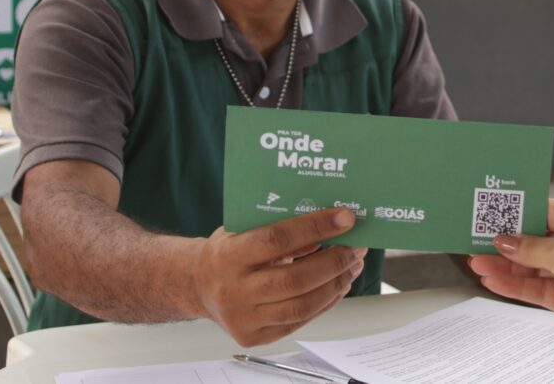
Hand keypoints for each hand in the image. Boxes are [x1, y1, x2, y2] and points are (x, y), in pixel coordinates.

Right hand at [192, 207, 366, 345]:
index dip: (315, 227)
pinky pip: (299, 321)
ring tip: (352, 266)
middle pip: (295, 279)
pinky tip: (338, 286)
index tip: (345, 217)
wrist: (197, 285)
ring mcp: (243, 318)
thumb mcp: (243, 229)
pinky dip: (325, 302)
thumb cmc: (227, 251)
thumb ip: (277, 226)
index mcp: (229, 255)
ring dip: (335, 284)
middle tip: (356, 247)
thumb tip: (328, 221)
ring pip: (301, 305)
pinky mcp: (255, 336)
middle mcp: (234, 290)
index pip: (278, 239)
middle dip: (334, 261)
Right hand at [468, 198, 553, 356]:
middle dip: (509, 244)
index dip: (521, 214)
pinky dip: (516, 284)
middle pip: (538, 240)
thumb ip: (532, 248)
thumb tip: (505, 241)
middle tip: (480, 240)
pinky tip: (495, 281)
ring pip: (534, 266)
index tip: (495, 214)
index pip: (549, 211)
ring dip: (507, 266)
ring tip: (479, 263)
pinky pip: (537, 287)